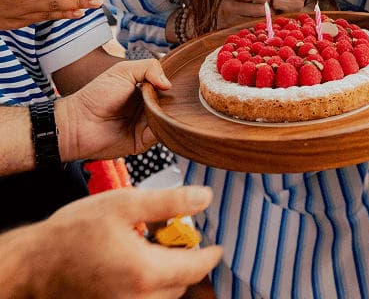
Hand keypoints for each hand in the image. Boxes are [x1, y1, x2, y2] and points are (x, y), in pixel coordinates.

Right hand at [25, 186, 221, 298]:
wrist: (33, 265)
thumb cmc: (74, 232)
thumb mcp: (125, 204)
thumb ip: (170, 202)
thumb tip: (204, 197)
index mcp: (146, 273)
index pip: (195, 267)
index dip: (210, 254)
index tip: (217, 246)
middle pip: (181, 283)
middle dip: (187, 261)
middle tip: (178, 236)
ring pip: (163, 295)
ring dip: (168, 275)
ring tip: (154, 247)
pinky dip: (149, 286)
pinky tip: (137, 263)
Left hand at [57, 59, 171, 161]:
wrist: (77, 122)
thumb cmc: (95, 95)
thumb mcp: (123, 70)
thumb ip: (149, 67)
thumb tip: (168, 83)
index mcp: (144, 91)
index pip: (166, 87)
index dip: (171, 84)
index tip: (173, 82)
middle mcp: (146, 108)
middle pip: (169, 105)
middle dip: (172, 101)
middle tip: (167, 97)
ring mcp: (145, 125)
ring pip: (167, 120)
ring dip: (166, 115)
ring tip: (158, 109)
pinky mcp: (142, 141)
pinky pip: (158, 136)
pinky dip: (159, 130)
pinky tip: (151, 123)